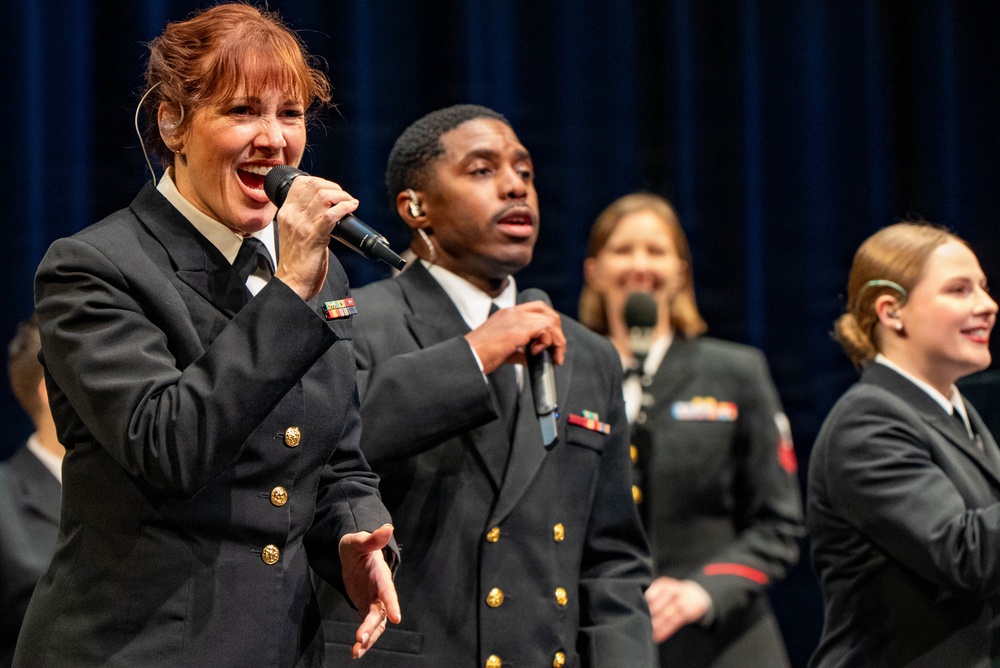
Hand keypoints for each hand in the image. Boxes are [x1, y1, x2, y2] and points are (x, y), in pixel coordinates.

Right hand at [273, 174, 359, 300]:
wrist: (292, 281)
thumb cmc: (297, 259)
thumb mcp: (296, 231)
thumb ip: (305, 217)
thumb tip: (326, 206)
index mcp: (286, 212)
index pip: (300, 183)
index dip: (321, 181)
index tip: (332, 189)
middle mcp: (292, 215)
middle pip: (313, 185)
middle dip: (334, 187)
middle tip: (344, 196)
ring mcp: (302, 225)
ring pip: (323, 196)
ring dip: (342, 196)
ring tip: (350, 202)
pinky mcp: (314, 237)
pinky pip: (331, 214)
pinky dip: (345, 207)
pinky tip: (352, 207)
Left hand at [338, 524, 400, 658]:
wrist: (353, 555)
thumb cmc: (356, 547)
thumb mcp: (359, 541)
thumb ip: (372, 539)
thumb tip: (388, 528)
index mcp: (380, 576)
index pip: (388, 591)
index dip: (392, 603)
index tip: (396, 618)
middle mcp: (380, 592)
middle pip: (380, 612)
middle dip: (372, 626)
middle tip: (361, 638)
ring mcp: (374, 602)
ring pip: (376, 624)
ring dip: (368, 638)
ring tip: (356, 652)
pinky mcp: (366, 609)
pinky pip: (367, 628)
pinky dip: (363, 641)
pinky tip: (355, 653)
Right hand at [464, 300, 566, 373]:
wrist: (468, 357)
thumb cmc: (480, 355)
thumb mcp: (505, 349)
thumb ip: (522, 349)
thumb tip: (537, 356)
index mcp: (508, 314)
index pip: (537, 309)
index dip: (549, 324)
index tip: (550, 343)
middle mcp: (513, 312)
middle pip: (548, 312)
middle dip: (557, 332)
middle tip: (556, 352)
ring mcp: (516, 318)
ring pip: (550, 321)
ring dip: (556, 341)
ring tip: (551, 357)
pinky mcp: (519, 329)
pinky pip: (545, 330)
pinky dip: (548, 343)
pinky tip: (536, 354)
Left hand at [645, 577, 711, 642]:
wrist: (696, 594)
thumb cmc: (673, 592)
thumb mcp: (663, 587)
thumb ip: (652, 594)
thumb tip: (639, 606)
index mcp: (664, 584)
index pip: (651, 595)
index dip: (643, 604)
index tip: (637, 611)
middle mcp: (673, 591)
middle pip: (658, 605)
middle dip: (649, 615)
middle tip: (641, 623)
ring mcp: (681, 602)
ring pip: (666, 616)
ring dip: (656, 625)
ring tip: (648, 632)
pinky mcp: (686, 613)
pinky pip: (674, 623)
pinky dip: (665, 631)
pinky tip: (657, 637)